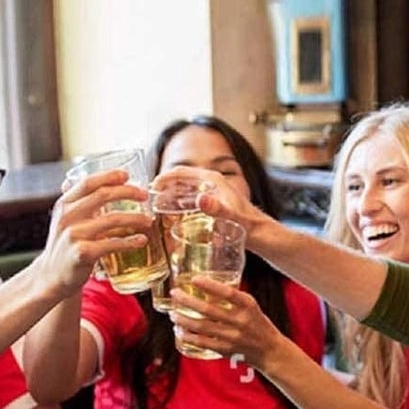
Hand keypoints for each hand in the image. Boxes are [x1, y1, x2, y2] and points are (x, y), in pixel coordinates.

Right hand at [39, 170, 154, 294]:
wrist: (51, 276)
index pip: (88, 183)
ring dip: (134, 218)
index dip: (108, 176)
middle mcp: (67, 217)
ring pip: (111, 220)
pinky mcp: (83, 254)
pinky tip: (142, 240)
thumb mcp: (67, 220)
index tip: (126, 175)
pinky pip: (112, 244)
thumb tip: (105, 183)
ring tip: (148, 220)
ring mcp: (74, 235)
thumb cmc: (65, 246)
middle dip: (128, 192)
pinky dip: (130, 241)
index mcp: (64, 204)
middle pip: (102, 196)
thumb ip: (82, 203)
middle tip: (144, 195)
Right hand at [152, 167, 270, 247]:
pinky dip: (177, 205)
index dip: (162, 178)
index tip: (148, 189)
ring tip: (152, 208)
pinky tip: (169, 217)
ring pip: (183, 190)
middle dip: (162, 187)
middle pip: (179, 180)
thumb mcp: (233, 218)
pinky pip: (189, 201)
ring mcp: (211, 194)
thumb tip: (200, 200)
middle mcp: (210, 184)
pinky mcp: (212, 204)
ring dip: (168, 196)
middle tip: (145, 200)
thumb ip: (218, 209)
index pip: (180, 172)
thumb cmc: (251, 227)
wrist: (263, 236)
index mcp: (212, 180)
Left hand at [166, 277, 280, 372]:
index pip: (228, 293)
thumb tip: (208, 285)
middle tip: (175, 294)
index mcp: (248, 306)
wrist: (270, 351)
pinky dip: (188, 336)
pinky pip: (202, 342)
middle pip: (208, 310)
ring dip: (184, 319)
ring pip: (201, 326)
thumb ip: (233, 298)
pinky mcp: (226, 350)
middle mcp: (240, 321)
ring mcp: (232, 337)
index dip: (210, 285)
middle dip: (187, 301)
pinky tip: (180, 331)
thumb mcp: (251, 307)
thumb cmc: (258, 324)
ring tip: (173, 313)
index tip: (194, 278)